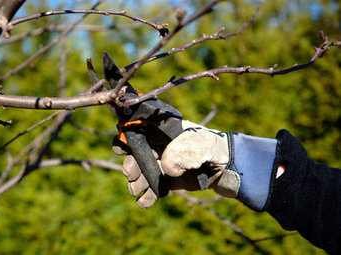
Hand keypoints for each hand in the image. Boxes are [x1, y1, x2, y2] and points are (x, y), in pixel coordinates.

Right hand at [113, 120, 240, 207]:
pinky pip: (151, 189)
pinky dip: (146, 197)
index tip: (120, 149)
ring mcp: (162, 164)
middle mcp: (159, 147)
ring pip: (140, 174)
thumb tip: (166, 169)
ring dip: (136, 183)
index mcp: (163, 132)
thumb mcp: (202, 145)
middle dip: (130, 165)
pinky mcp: (166, 181)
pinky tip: (147, 202)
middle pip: (134, 155)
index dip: (125, 138)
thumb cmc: (215, 150)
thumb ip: (183, 152)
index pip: (138, 131)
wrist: (229, 169)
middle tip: (132, 175)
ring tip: (140, 190)